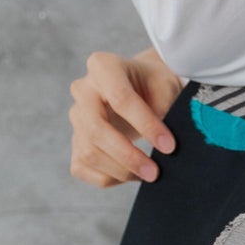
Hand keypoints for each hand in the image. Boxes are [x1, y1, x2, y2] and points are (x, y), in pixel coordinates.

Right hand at [69, 44, 183, 188]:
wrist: (142, 88)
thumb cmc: (155, 85)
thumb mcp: (166, 86)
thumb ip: (166, 109)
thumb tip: (165, 146)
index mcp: (103, 66)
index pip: (120, 98)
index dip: (145, 125)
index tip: (169, 146)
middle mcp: (82, 90)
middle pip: (96, 129)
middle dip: (127, 155)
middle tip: (155, 172)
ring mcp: (75, 117)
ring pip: (88, 152)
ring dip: (120, 170)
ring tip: (149, 174)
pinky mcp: (74, 140)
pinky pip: (83, 167)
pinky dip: (109, 177)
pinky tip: (132, 174)